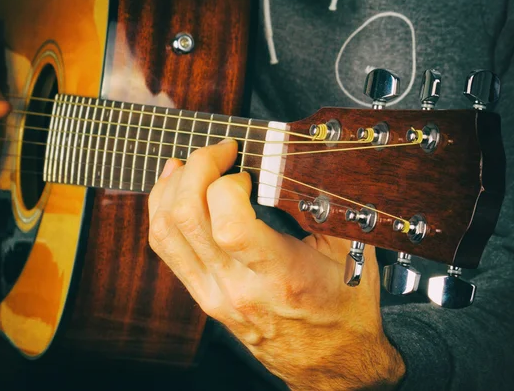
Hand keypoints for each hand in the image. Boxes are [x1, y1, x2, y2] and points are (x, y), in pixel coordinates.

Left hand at [148, 139, 404, 389]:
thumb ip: (325, 204)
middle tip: (220, 151)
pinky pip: (166, 248)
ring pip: (166, 232)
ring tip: (191, 163)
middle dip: (197, 168)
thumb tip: (303, 159)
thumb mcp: (350, 252)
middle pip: (186, 218)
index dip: (228, 183)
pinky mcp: (203, 296)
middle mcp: (237, 287)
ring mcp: (213, 294)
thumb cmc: (343, 310)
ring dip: (172, 187)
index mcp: (281, 275)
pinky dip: (163, 211)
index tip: (246, 168)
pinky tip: (175, 189)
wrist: (330, 362)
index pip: (229, 225)